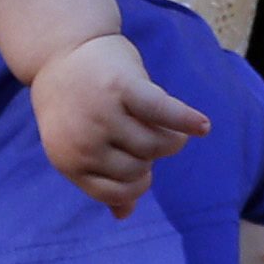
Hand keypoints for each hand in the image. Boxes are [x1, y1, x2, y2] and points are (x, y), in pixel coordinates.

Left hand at [30, 33, 207, 214]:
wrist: (60, 46)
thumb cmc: (74, 102)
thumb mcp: (76, 144)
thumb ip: (100, 179)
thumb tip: (124, 216)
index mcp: (68, 161)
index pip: (118, 192)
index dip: (137, 182)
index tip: (142, 165)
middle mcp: (82, 141)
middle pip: (140, 168)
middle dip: (150, 156)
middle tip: (146, 135)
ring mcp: (102, 114)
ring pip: (156, 144)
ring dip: (171, 139)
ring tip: (171, 128)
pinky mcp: (123, 85)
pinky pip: (164, 112)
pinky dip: (186, 120)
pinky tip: (203, 126)